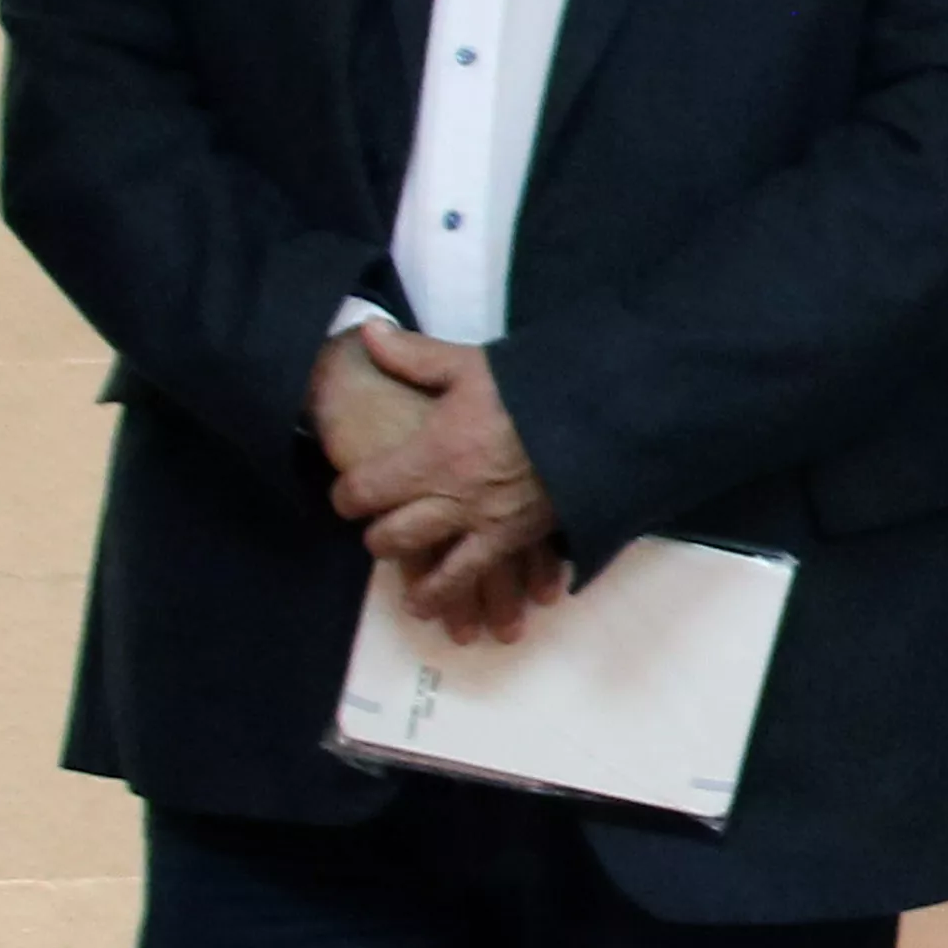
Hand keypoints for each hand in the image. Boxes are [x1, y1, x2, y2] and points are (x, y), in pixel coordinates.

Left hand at [322, 321, 561, 639]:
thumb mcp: (470, 365)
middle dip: (379, 541)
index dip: (346, 497)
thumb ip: (413, 356)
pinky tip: (483, 614)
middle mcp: (454, 500)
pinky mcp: (524, 540)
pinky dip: (487, 599)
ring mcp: (490, 527)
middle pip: (395, 538)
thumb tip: (368, 332)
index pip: (366, 491)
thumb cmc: (531, 387)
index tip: (344, 498)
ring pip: (442, 576)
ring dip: (425, 592)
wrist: (603, 415)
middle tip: (377, 536)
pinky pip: (495, 579)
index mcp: (431, 456)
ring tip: (416, 601)